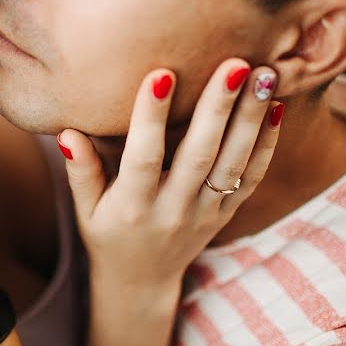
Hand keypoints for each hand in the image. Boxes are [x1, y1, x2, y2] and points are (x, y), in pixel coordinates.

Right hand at [58, 59, 281, 289]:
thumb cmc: (107, 235)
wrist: (142, 281)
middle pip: (200, 155)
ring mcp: (205, 213)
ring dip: (251, 118)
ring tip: (266, 75)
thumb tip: (67, 132)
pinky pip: (252, 179)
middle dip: (219, 107)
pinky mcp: (226, 213)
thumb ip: (80, 170)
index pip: (144, 157)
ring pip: (233, 163)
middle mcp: (173, 210)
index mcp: (133, 207)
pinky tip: (278, 108)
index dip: (151, 117)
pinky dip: (267, 145)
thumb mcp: (86, 209)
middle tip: (236, 64)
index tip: (162, 74)